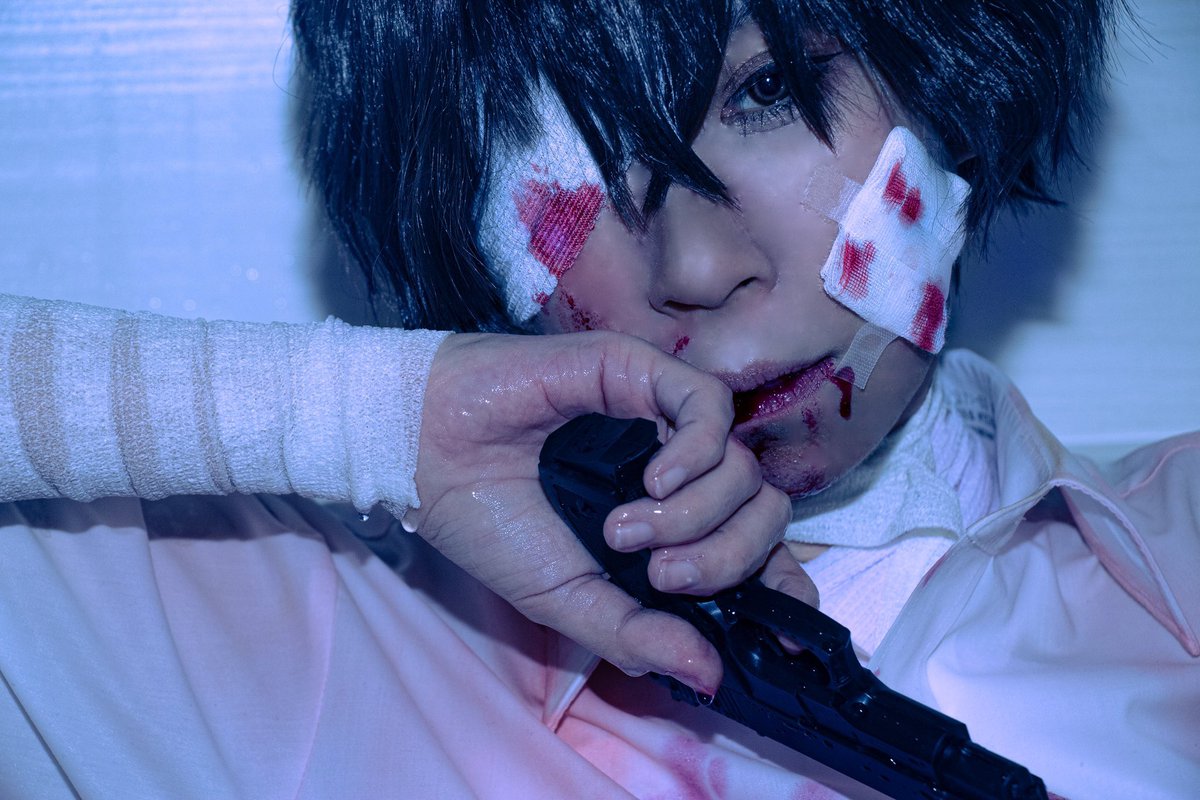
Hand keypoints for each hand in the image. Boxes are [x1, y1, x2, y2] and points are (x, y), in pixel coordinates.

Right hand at [404, 330, 813, 693]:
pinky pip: (712, 408)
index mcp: (669, 530)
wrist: (429, 456)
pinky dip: (698, 453)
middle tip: (662, 573)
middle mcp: (680, 476)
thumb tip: (712, 674)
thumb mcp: (568, 601)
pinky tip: (653, 479)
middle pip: (764, 514)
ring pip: (744, 468)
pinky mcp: (644, 374)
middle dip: (728, 558)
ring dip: (695, 513)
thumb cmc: (490, 523)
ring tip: (624, 527)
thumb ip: (639, 634)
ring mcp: (666, 424)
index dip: (785, 588)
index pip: (759, 554)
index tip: (788, 633)